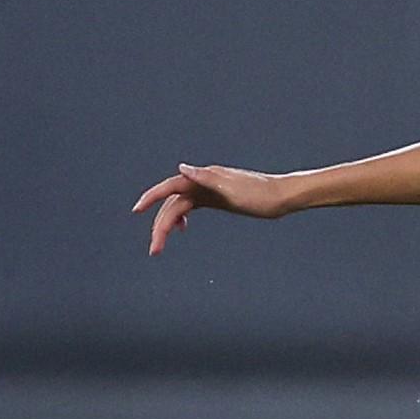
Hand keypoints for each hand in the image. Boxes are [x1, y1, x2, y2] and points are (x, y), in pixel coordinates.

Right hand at [130, 163, 295, 254]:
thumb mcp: (232, 189)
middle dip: (160, 225)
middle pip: (174, 202)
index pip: (170, 187)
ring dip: (169, 224)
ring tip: (160, 244)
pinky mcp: (217, 198)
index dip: (151, 198)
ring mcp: (210, 190)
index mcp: (205, 177)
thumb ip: (205, 178)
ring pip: (181, 206)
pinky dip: (183, 216)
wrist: (282, 197)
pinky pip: (192, 206)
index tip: (137, 211)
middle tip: (154, 250)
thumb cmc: (260, 195)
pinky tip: (182, 227)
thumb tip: (182, 168)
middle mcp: (204, 181)